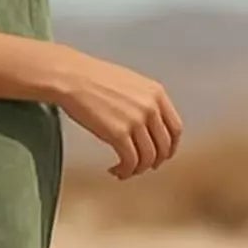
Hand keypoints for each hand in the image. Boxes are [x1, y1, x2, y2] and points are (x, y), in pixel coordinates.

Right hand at [54, 49, 182, 179]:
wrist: (72, 77)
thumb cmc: (93, 78)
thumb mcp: (130, 84)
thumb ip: (144, 101)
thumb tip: (147, 126)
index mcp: (156, 93)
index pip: (175, 129)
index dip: (169, 148)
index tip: (162, 155)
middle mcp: (150, 107)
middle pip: (163, 147)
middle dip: (154, 162)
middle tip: (143, 167)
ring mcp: (136, 121)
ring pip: (148, 158)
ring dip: (137, 169)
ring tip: (124, 170)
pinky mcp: (118, 134)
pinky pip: (130, 161)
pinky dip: (124, 171)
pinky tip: (115, 169)